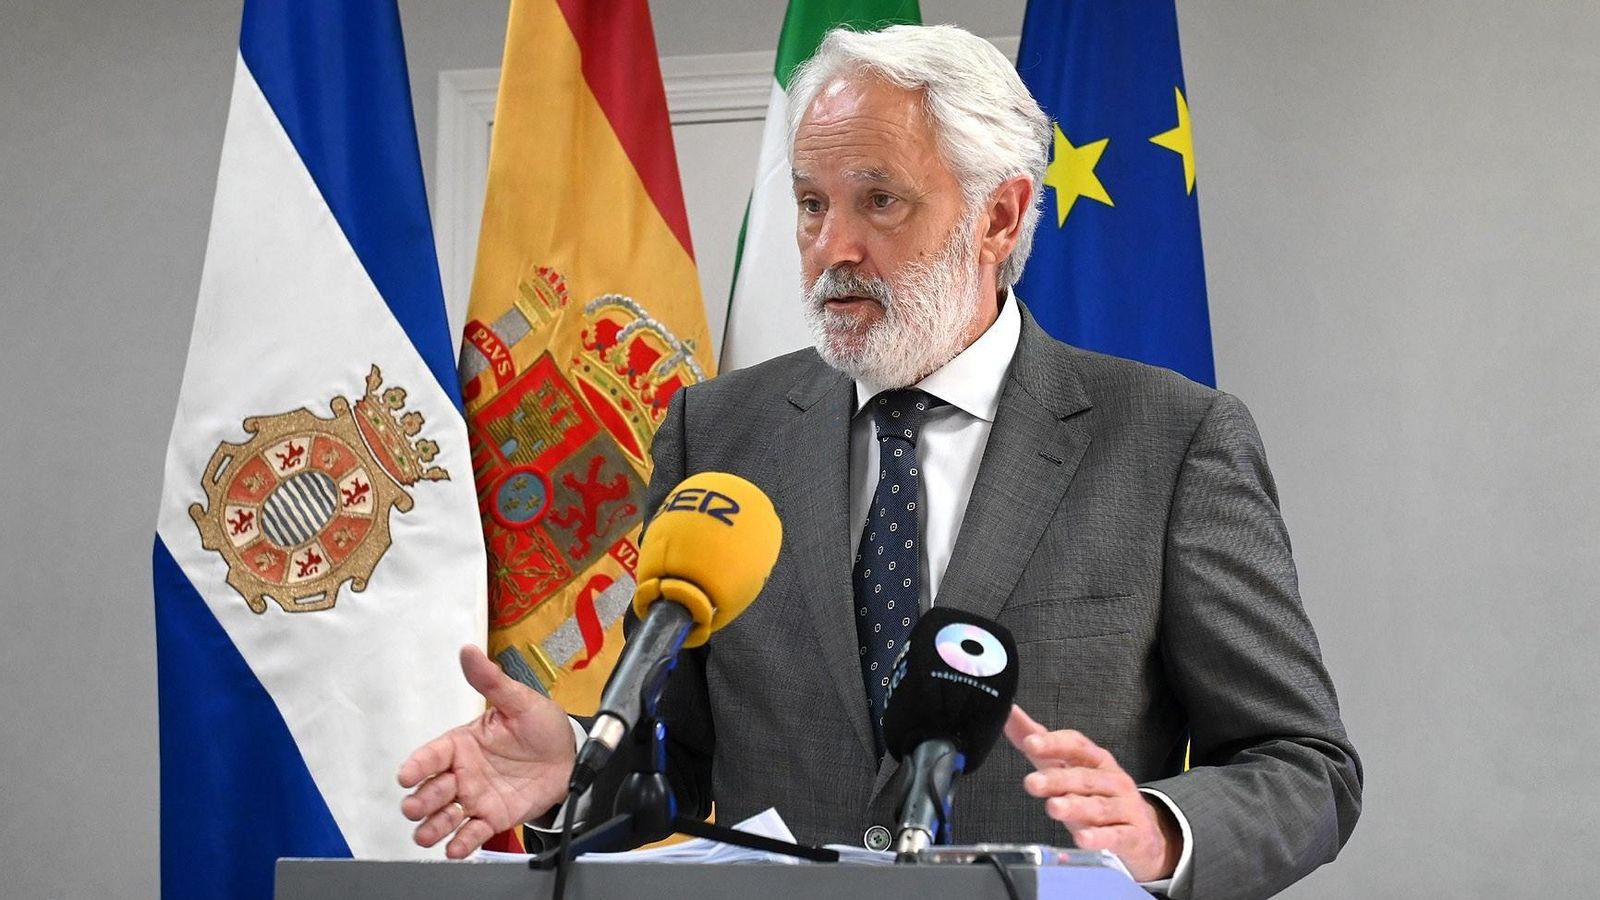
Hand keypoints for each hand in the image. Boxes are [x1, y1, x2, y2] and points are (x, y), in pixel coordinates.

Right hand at [398, 645, 577, 857]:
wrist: (570, 755)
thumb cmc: (541, 725)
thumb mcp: (519, 700)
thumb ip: (491, 681)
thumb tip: (468, 651)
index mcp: (463, 743)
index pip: (433, 754)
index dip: (418, 765)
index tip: (406, 775)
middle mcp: (463, 772)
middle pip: (433, 789)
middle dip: (420, 800)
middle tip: (414, 807)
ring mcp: (476, 797)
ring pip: (445, 816)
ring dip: (433, 826)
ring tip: (426, 835)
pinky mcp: (492, 817)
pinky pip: (472, 833)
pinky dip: (461, 842)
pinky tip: (455, 848)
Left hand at [1004, 705, 1180, 882]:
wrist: (1143, 833)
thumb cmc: (1099, 796)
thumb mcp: (1071, 770)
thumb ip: (1041, 747)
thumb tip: (1009, 715)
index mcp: (1097, 761)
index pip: (1076, 745)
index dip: (1054, 743)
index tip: (1030, 742)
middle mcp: (1112, 781)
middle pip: (1084, 777)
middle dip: (1057, 779)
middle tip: (1032, 782)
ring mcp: (1125, 808)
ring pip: (1098, 806)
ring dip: (1075, 806)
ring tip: (1053, 807)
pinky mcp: (1133, 836)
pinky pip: (1116, 836)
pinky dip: (1099, 838)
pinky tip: (1082, 839)